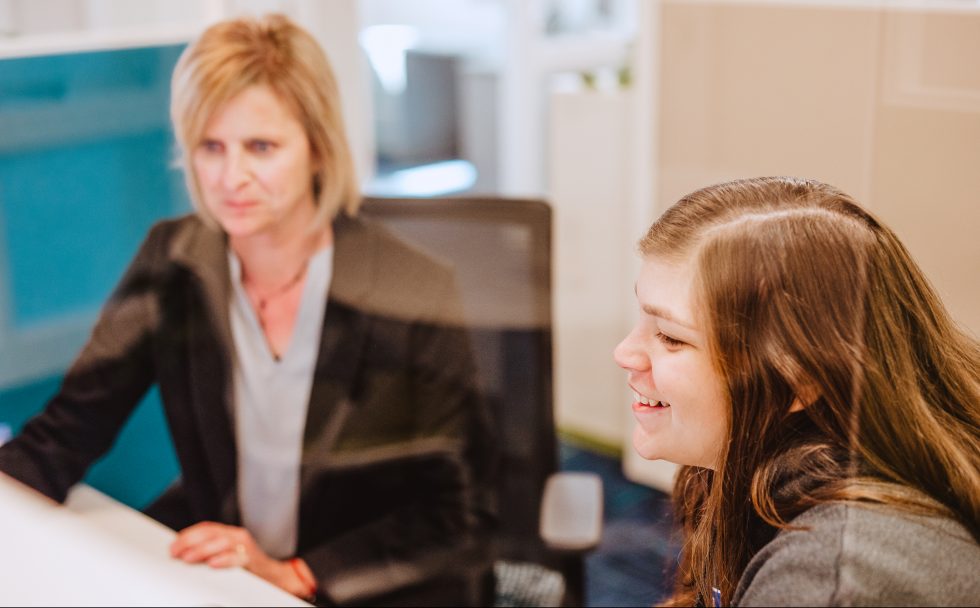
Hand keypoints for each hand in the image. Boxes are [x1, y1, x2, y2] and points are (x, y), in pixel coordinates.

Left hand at [169, 522, 312, 597]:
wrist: (273, 575)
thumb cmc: (246, 566)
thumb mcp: (228, 553)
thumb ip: (210, 550)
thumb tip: (183, 554)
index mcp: (228, 533)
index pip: (205, 528)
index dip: (187, 535)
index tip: (173, 546)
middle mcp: (236, 535)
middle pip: (210, 533)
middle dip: (190, 542)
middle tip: (176, 552)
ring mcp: (245, 546)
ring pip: (221, 542)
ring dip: (202, 550)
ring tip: (188, 558)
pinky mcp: (251, 558)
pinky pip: (237, 557)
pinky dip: (224, 559)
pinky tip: (213, 563)